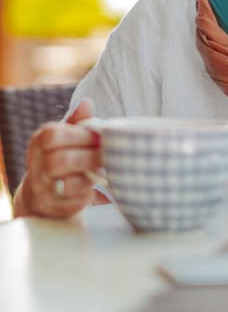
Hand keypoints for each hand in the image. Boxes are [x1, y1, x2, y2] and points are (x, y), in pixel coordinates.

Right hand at [18, 100, 101, 217]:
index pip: (54, 136)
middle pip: (62, 161)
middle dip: (90, 158)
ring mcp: (40, 188)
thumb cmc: (61, 155)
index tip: (100, 138)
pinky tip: (94, 187)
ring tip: (103, 171)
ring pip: (68, 184)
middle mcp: (35, 164)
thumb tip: (86, 103)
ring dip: (91, 177)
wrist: (42, 191)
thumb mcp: (67, 135)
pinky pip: (73, 202)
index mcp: (39, 141)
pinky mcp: (51, 208)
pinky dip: (87, 194)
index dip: (81, 136)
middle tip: (108, 156)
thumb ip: (78, 121)